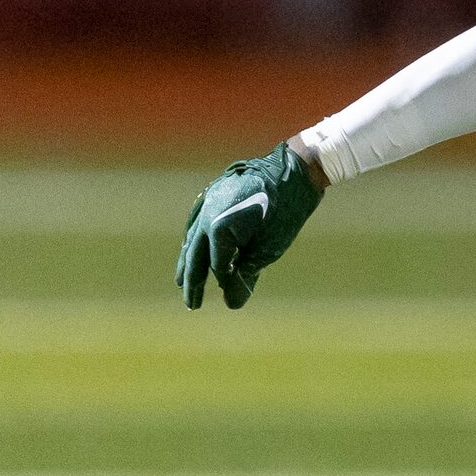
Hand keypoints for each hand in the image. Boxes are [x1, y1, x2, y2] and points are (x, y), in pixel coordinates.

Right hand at [176, 141, 324, 309]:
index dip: (226, 283)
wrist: (292, 171)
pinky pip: (198, 225)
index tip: (234, 298)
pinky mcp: (211, 196)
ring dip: (189, 262)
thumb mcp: (271, 247)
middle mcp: (207, 216)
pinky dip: (195, 242)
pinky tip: (194, 253)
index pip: (218, 266)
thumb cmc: (286, 211)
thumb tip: (233, 302)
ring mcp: (206, 204)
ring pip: (193, 239)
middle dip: (194, 281)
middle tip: (192, 304)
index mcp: (220, 228)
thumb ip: (247, 273)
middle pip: (196, 255)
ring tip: (183, 282)